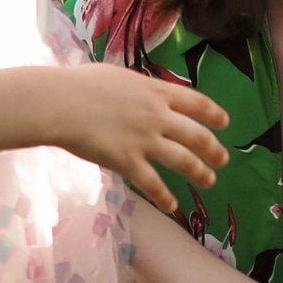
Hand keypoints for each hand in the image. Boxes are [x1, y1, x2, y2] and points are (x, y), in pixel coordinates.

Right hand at [53, 66, 229, 212]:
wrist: (58, 103)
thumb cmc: (81, 85)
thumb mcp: (120, 77)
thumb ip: (140, 88)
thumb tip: (147, 93)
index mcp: (156, 92)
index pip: (197, 103)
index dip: (215, 115)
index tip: (224, 124)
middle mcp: (157, 116)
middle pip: (197, 135)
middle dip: (214, 150)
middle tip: (222, 159)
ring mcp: (144, 140)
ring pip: (184, 161)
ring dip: (200, 173)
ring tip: (209, 181)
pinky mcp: (128, 162)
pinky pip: (154, 184)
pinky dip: (166, 197)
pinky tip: (173, 205)